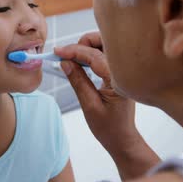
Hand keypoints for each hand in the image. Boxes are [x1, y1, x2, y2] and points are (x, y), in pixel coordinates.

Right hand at [55, 32, 158, 179]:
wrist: (123, 138)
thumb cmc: (109, 127)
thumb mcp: (89, 105)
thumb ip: (78, 81)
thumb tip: (65, 62)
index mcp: (119, 80)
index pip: (95, 56)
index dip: (74, 51)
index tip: (58, 51)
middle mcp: (124, 71)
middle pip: (104, 43)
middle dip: (84, 43)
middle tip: (66, 54)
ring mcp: (124, 71)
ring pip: (105, 46)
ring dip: (87, 47)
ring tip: (72, 58)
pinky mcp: (120, 73)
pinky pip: (106, 55)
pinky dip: (92, 54)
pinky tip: (81, 62)